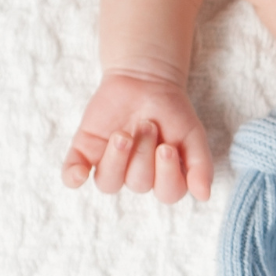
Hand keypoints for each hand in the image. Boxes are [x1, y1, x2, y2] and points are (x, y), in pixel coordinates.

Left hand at [61, 70, 214, 202]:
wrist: (145, 79)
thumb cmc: (172, 111)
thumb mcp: (193, 134)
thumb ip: (201, 165)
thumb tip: (204, 196)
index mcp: (164, 176)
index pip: (168, 193)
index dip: (166, 175)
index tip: (167, 147)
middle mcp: (136, 175)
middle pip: (138, 183)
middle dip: (143, 153)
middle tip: (147, 125)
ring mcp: (109, 164)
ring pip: (108, 183)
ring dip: (115, 160)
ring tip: (122, 134)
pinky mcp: (85, 152)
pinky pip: (72, 174)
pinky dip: (74, 176)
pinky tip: (79, 173)